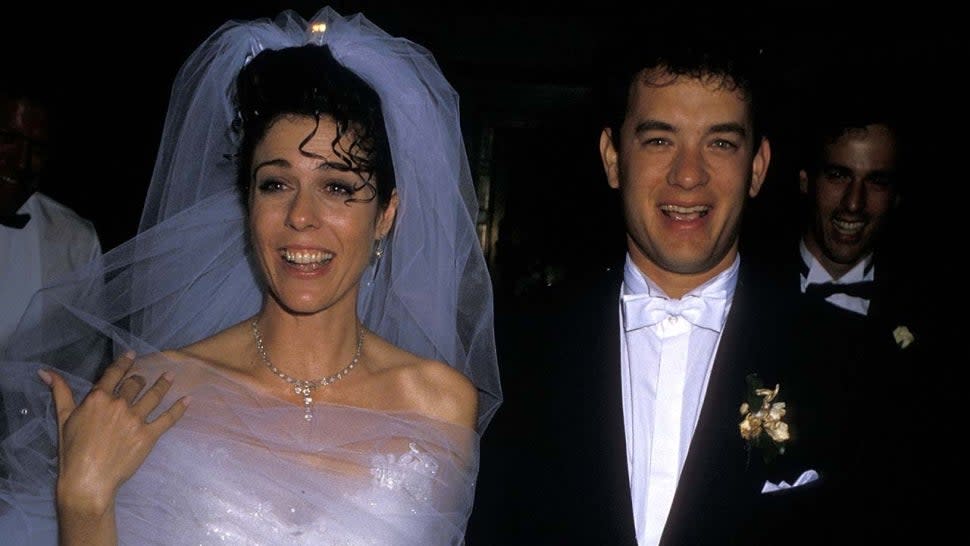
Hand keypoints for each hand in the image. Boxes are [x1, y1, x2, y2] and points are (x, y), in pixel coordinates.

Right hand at [39, 352, 188, 514]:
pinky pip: (168, 418)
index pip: (114, 374)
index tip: (132, 354)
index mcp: (98, 398)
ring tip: (171, 376)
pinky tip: (188, 399)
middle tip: (144, 378)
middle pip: (134, 385)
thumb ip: (60, 392)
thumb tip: (45, 371)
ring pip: (154, 396)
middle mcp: (120, 404)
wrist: (88, 480)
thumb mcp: (63, 418)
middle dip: (139, 380)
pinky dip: (179, 408)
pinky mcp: (149, 435)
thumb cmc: (72, 451)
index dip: (124, 363)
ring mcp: (136, 419)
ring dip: (163, 384)